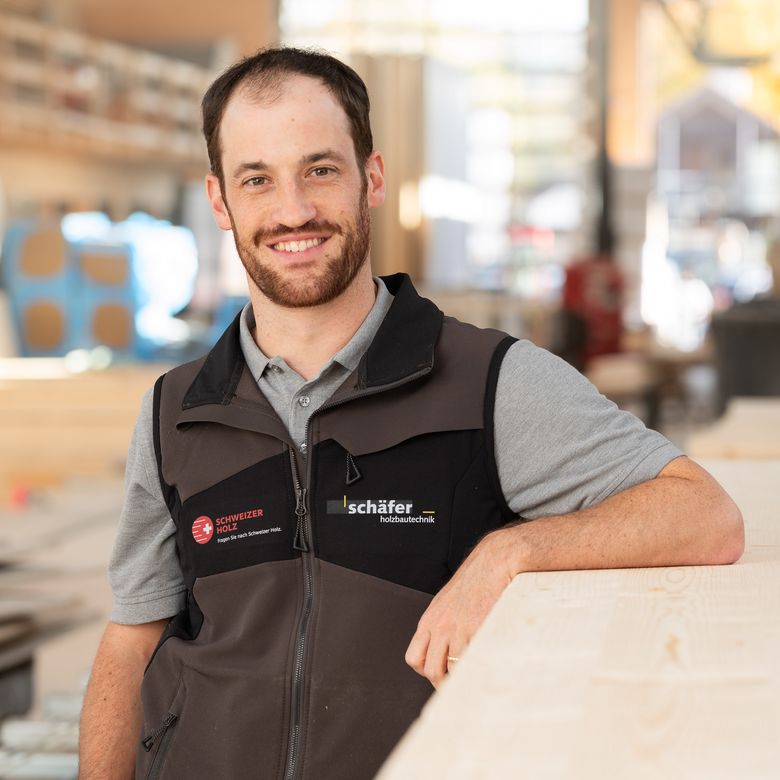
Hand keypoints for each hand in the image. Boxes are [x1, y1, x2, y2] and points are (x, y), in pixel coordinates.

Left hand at [404, 530, 514, 687]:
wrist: (495, 561)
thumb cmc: (476, 580)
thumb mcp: (450, 602)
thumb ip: (445, 624)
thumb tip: (448, 649)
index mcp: (430, 620)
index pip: (414, 658)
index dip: (427, 670)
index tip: (442, 675)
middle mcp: (439, 626)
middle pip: (431, 670)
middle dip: (444, 684)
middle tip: (460, 686)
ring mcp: (457, 630)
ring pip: (451, 671)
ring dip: (463, 679)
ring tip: (475, 678)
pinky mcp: (476, 630)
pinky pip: (472, 661)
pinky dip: (478, 668)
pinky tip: (487, 664)